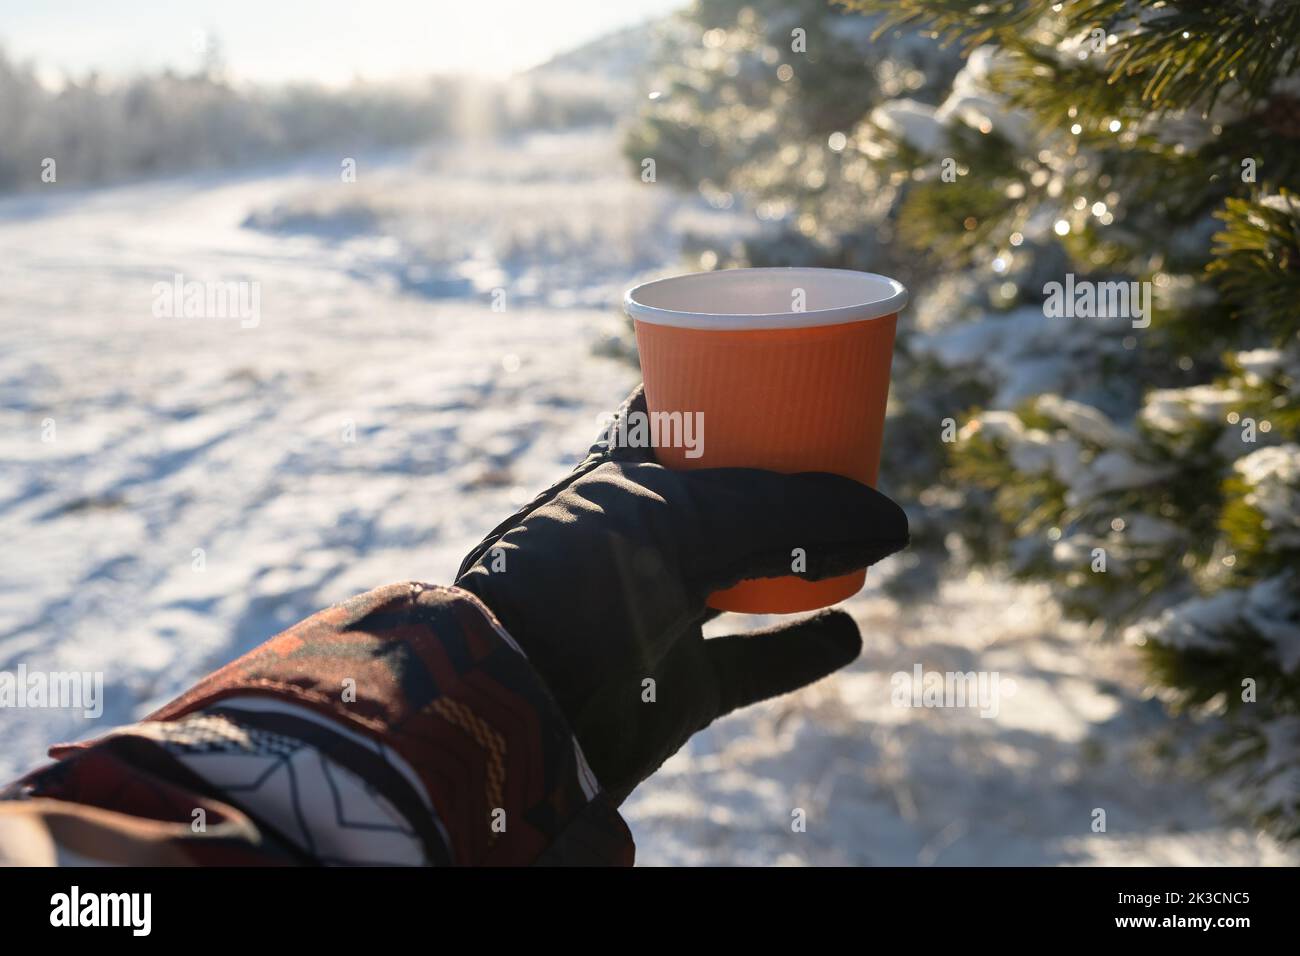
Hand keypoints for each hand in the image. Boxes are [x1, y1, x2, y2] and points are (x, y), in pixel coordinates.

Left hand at [456, 386, 907, 802]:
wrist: (515, 709)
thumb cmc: (578, 584)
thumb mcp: (680, 523)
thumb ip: (785, 513)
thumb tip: (894, 520)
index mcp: (616, 479)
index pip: (668, 411)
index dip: (719, 385)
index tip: (784, 367)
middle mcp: (637, 541)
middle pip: (726, 497)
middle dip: (785, 479)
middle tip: (849, 455)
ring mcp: (658, 614)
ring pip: (747, 579)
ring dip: (807, 562)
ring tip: (864, 536)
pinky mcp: (678, 689)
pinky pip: (756, 666)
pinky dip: (806, 651)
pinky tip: (850, 632)